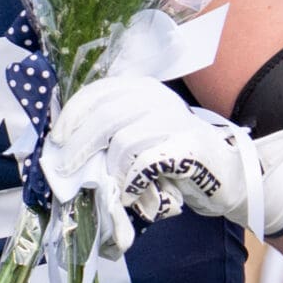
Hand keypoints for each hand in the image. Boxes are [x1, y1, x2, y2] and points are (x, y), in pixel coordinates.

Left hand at [43, 75, 282, 245]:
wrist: (226, 175)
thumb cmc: (171, 159)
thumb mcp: (137, 135)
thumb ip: (108, 132)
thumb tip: (62, 144)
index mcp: (141, 89)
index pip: (96, 93)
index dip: (72, 116)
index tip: (56, 140)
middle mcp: (157, 97)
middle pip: (104, 116)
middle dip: (78, 146)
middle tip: (64, 170)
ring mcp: (174, 119)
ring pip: (122, 141)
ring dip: (108, 170)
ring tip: (108, 187)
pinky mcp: (186, 145)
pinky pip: (144, 162)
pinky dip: (130, 182)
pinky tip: (131, 193)